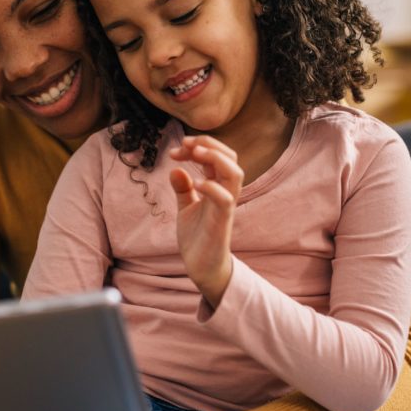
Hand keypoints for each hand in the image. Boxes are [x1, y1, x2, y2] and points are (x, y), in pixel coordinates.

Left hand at [168, 135, 241, 306]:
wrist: (201, 266)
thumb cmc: (197, 237)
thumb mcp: (185, 208)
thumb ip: (183, 189)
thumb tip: (175, 169)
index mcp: (217, 186)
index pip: (216, 156)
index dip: (197, 147)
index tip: (175, 151)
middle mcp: (225, 192)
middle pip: (230, 157)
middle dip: (209, 144)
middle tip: (185, 144)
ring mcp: (226, 205)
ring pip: (235, 173)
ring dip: (216, 158)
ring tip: (194, 153)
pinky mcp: (222, 221)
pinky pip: (225, 199)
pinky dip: (212, 186)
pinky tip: (195, 182)